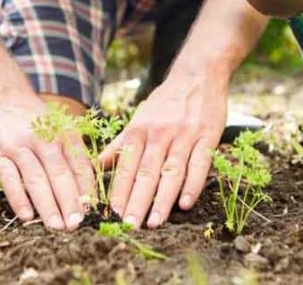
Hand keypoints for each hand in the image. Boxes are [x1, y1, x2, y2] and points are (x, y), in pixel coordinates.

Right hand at [0, 94, 95, 230]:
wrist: (5, 99)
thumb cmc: (39, 122)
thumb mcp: (61, 129)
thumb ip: (74, 155)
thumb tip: (88, 192)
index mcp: (64, 133)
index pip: (79, 164)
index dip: (86, 189)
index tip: (92, 211)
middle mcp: (43, 138)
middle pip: (59, 174)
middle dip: (69, 201)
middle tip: (76, 224)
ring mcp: (19, 146)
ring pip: (36, 178)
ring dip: (47, 204)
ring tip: (56, 225)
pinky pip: (9, 178)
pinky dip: (18, 198)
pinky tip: (27, 216)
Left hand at [99, 70, 227, 227]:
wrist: (197, 75)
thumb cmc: (164, 102)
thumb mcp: (138, 119)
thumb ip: (119, 145)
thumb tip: (94, 167)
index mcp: (139, 130)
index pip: (126, 166)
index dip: (119, 192)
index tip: (111, 216)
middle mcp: (159, 134)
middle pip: (146, 172)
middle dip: (137, 201)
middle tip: (129, 226)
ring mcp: (184, 135)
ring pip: (171, 171)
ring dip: (162, 199)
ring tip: (154, 223)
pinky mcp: (208, 136)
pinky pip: (200, 163)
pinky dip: (193, 184)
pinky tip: (186, 204)